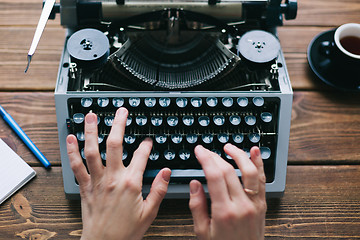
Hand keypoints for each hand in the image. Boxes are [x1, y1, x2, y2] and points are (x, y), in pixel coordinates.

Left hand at [66, 107, 171, 239]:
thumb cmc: (126, 232)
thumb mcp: (150, 212)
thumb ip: (159, 189)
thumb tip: (165, 171)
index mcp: (131, 183)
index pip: (141, 156)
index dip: (146, 145)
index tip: (148, 140)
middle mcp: (113, 178)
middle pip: (115, 145)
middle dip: (118, 124)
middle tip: (120, 111)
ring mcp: (97, 181)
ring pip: (92, 151)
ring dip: (91, 131)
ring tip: (91, 115)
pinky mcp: (85, 187)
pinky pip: (76, 166)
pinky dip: (72, 151)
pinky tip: (71, 138)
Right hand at [189, 144, 266, 239]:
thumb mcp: (202, 232)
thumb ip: (197, 207)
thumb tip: (194, 184)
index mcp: (224, 212)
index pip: (215, 176)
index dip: (206, 159)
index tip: (200, 151)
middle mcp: (242, 205)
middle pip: (229, 171)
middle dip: (215, 156)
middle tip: (206, 150)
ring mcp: (255, 204)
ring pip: (249, 171)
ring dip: (239, 155)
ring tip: (228, 147)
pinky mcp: (262, 205)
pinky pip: (262, 180)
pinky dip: (259, 163)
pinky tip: (254, 151)